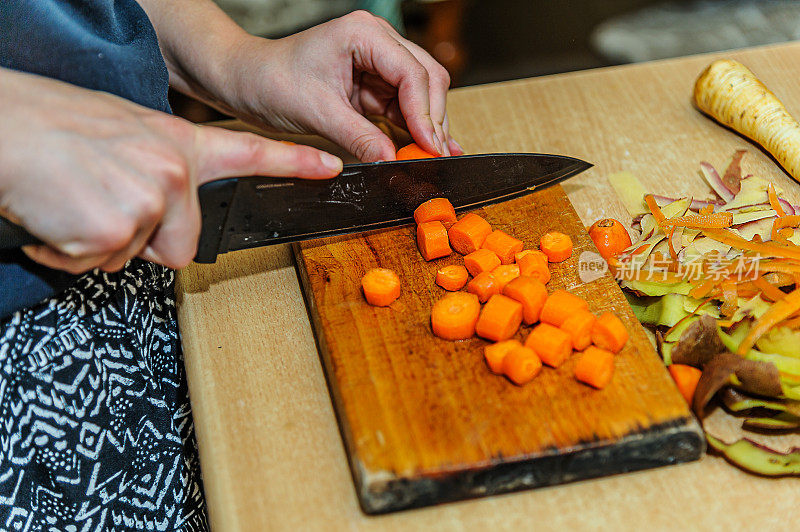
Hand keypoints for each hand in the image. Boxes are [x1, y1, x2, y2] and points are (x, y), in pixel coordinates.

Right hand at [0, 68, 342, 273]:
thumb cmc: (50, 128)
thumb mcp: (122, 134)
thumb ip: (159, 168)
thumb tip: (167, 207)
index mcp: (177, 142)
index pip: (252, 153)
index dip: (296, 163)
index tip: (333, 168)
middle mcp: (173, 169)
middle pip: (183, 246)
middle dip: (144, 241)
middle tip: (101, 201)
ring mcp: (149, 199)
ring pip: (137, 257)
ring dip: (100, 242)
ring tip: (74, 198)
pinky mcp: (117, 229)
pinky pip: (98, 266)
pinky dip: (69, 251)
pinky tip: (56, 214)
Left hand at [219, 11, 462, 161]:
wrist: (246, 81)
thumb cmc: (271, 80)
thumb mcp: (317, 113)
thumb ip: (360, 137)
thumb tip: (392, 160)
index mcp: (364, 34)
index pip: (411, 73)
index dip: (425, 113)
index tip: (430, 146)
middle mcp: (378, 43)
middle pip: (427, 79)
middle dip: (433, 119)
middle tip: (435, 156)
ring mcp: (378, 64)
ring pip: (421, 95)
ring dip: (427, 126)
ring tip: (435, 158)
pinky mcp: (373, 86)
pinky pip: (403, 108)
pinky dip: (414, 130)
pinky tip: (425, 149)